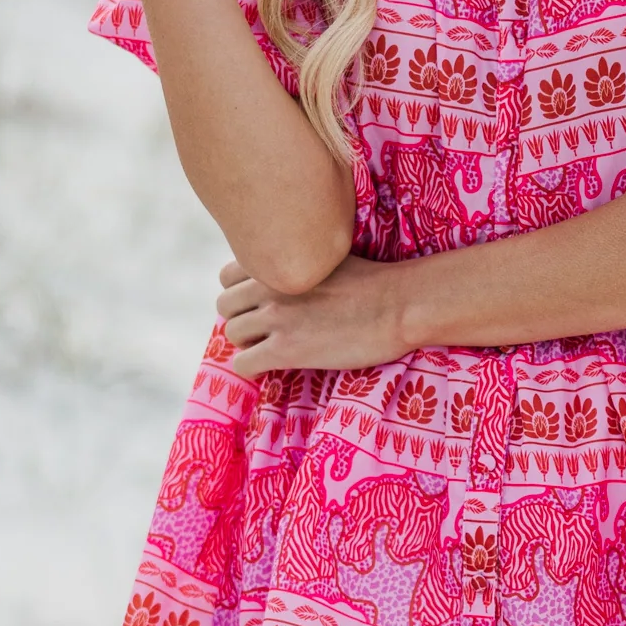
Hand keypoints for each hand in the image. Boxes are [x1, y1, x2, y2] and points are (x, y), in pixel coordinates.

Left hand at [215, 255, 414, 376]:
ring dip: (248, 345)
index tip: (259, 306)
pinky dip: (252, 370)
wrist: (400, 305)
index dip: (240, 294)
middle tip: (265, 332)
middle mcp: (269, 286)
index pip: (227, 276)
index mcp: (279, 261)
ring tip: (272, 350)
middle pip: (225, 307)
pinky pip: (243, 364)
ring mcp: (276, 318)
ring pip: (232, 335)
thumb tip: (287, 273)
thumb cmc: (375, 281)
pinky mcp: (287, 350)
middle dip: (241, 320)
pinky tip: (272, 368)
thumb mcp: (328, 255)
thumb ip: (299, 261)